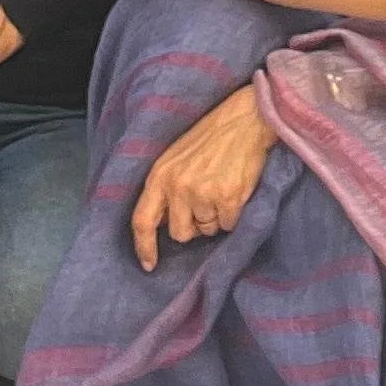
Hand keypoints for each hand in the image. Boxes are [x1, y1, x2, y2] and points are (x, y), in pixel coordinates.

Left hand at [130, 85, 275, 271]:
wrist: (244, 120)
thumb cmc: (209, 138)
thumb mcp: (175, 158)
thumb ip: (164, 188)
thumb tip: (161, 224)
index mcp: (159, 176)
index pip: (142, 221)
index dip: (144, 247)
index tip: (149, 265)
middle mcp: (177, 187)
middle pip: (180, 233)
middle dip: (193, 226)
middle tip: (205, 202)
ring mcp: (202, 194)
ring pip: (207, 230)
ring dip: (215, 218)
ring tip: (221, 189)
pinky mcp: (228, 198)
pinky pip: (228, 225)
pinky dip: (233, 215)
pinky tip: (235, 191)